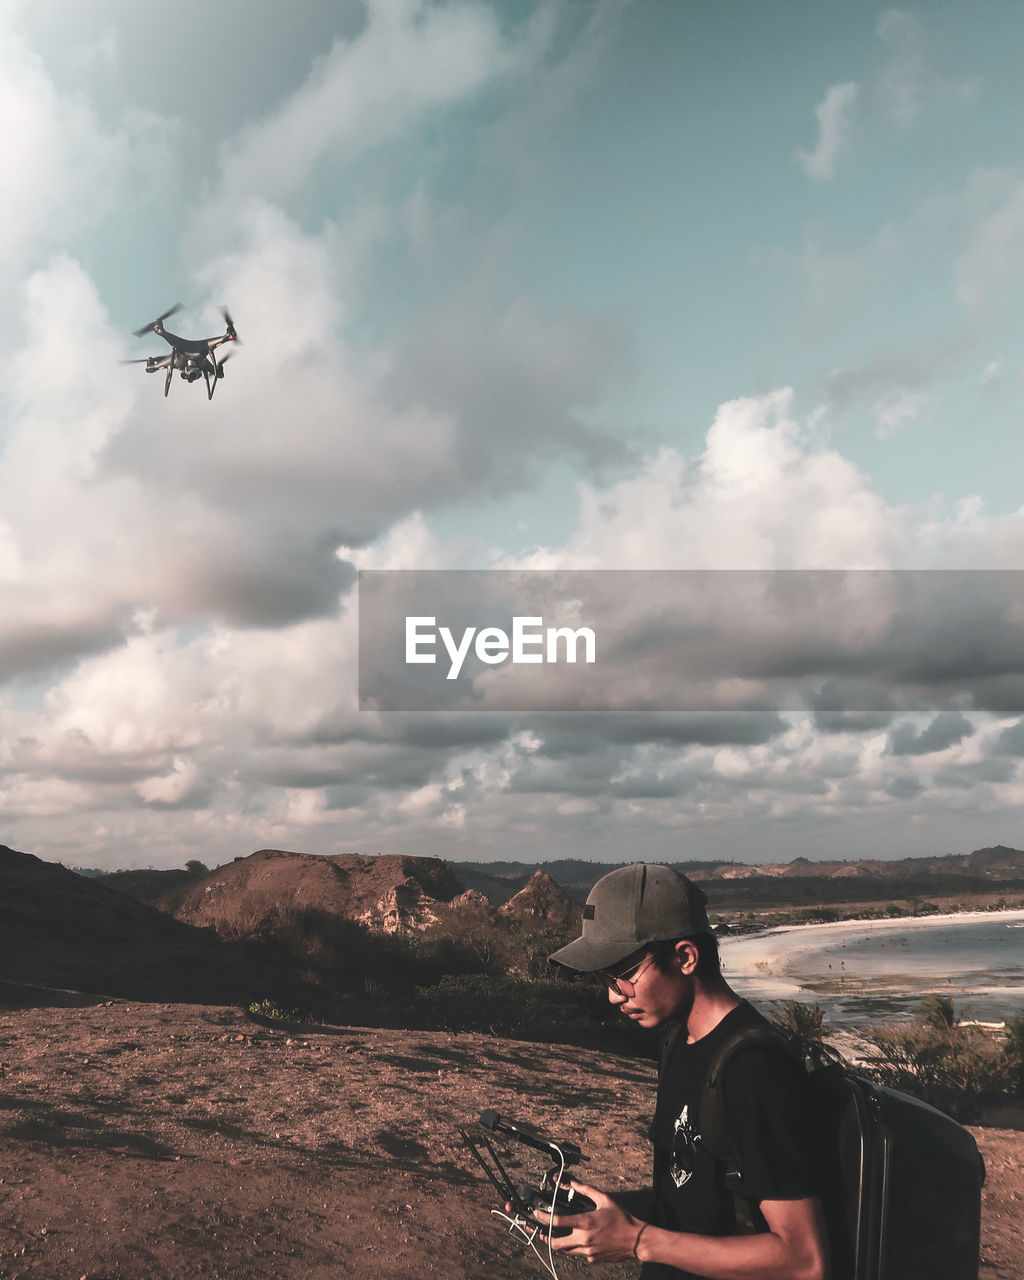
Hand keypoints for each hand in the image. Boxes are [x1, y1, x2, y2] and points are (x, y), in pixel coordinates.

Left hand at [532, 1182, 646, 1263]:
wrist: (636, 1240)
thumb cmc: (621, 1218)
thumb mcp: (604, 1199)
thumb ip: (586, 1190)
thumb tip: (572, 1182)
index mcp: (585, 1222)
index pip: (557, 1222)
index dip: (543, 1218)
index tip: (537, 1214)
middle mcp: (584, 1239)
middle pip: (556, 1244)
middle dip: (545, 1239)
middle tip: (540, 1233)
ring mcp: (588, 1251)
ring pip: (566, 1250)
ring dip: (559, 1244)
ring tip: (555, 1237)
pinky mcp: (593, 1259)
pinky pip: (579, 1254)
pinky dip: (576, 1247)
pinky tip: (580, 1240)